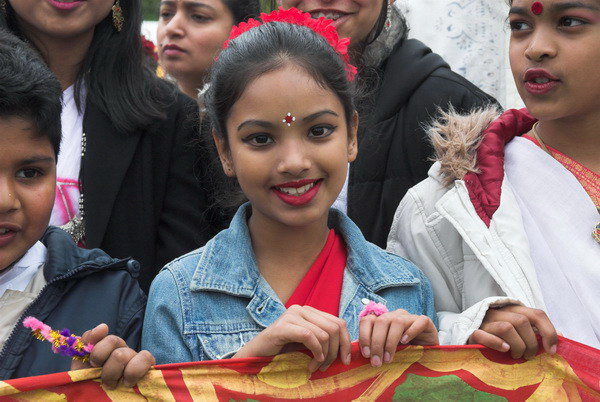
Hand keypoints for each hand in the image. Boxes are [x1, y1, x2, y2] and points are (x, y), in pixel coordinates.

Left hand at [71, 324, 154, 388]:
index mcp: (103, 350)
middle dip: (104, 364)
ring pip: (125, 352)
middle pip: (113, 341)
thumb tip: (103, 326)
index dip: (96, 347)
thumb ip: (84, 349)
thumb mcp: (81, 372)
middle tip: (104, 382)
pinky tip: (128, 383)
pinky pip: (145, 357)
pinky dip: (135, 371)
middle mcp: (119, 350)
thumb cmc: (92, 391)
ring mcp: (134, 358)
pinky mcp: (148, 368)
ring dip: (116, 372)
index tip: (93, 364)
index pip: (101, 333)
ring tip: (116, 385)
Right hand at [233, 305, 351, 371]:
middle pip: (334, 328)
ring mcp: (292, 315)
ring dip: (324, 355)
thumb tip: (347, 348)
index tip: (345, 360)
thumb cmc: (283, 350)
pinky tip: (312, 362)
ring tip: (316, 366)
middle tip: (327, 366)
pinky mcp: (283, 326)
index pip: (338, 322)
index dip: (345, 342)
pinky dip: (315, 351)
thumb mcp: (308, 343)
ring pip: (324, 333)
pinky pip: (309, 336)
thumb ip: (323, 339)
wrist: (257, 354)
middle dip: (335, 351)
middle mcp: (302, 309)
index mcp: (310, 311)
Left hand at [359, 309, 438, 366]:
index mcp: (383, 320)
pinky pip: (418, 322)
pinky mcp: (425, 321)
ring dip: (390, 341)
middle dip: (376, 343)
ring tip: (389, 358)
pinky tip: (405, 342)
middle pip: (381, 321)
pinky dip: (411, 331)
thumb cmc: (404, 351)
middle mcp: (395, 315)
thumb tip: (359, 356)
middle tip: (377, 361)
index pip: (368, 320)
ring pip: (397, 321)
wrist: (428, 351)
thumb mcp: (387, 349)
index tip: (366, 354)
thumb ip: (375, 348)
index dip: (364, 336)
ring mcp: (410, 317)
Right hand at [468, 305, 556, 358]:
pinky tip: (504, 350)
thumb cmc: (498, 335)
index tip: (551, 350)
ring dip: (517, 345)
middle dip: (531, 343)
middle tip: (529, 356)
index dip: (549, 331)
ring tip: (516, 355)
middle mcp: (499, 312)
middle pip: (522, 321)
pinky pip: (484, 334)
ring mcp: (485, 321)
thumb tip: (562, 336)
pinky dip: (497, 343)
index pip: (537, 314)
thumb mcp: (518, 330)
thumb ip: (537, 331)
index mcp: (513, 310)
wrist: (468, 334)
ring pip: (507, 327)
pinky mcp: (473, 332)